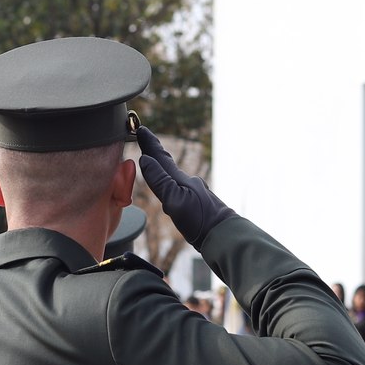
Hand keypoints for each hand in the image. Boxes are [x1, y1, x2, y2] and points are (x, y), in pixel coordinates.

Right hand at [134, 124, 233, 243]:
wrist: (224, 235)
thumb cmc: (199, 220)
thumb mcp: (174, 200)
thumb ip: (159, 181)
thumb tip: (145, 159)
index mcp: (180, 180)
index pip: (161, 158)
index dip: (150, 144)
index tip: (140, 129)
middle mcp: (187, 183)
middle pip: (167, 165)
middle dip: (155, 153)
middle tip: (145, 140)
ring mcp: (194, 193)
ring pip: (174, 177)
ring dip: (162, 168)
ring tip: (154, 162)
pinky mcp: (197, 205)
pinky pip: (179, 188)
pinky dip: (171, 183)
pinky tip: (173, 189)